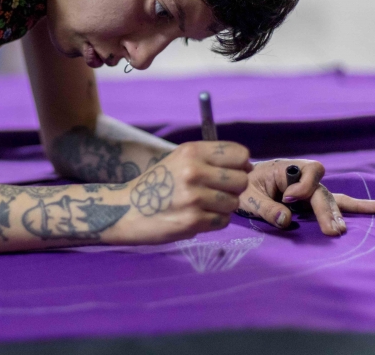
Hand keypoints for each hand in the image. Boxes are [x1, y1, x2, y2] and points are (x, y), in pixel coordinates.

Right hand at [122, 141, 252, 243]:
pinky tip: (196, 216)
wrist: (127, 209)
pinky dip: (214, 221)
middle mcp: (193, 171)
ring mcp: (194, 198)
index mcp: (191, 152)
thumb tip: (247, 165)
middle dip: (234, 189)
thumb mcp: (179, 159)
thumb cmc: (157, 183)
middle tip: (217, 191)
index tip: (234, 171)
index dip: (241, 165)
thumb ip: (210, 159)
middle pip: (241, 180)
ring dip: (223, 207)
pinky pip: (223, 221)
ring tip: (203, 205)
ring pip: (234, 203)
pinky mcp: (193, 221)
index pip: (239, 154)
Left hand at [236, 159, 374, 234]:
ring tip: (339, 230)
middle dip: (327, 210)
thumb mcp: (247, 196)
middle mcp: (303, 177)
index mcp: (286, 168)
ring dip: (336, 215)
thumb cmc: (243, 187)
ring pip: (330, 199)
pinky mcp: (313, 202)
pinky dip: (356, 206)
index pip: (308, 172)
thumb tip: (287, 220)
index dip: (303, 186)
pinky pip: (337, 202)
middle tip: (331, 230)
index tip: (288, 199)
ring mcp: (310, 190)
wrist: (241, 184)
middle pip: (322, 191)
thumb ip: (265, 207)